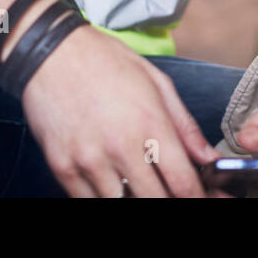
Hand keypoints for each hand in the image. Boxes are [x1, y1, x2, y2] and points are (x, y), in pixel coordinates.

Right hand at [20, 23, 219, 197]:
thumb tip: (206, 157)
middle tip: (170, 191)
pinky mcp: (62, 166)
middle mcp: (120, 146)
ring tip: (138, 183)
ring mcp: (89, 159)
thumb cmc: (104, 61)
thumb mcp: (156, 82)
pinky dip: (103, 196)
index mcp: (150, 122)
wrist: (50, 52)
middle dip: (168, 200)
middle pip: (155, 200)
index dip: (198, 198)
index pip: (182, 182)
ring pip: (120, 205)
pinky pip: (86, 201)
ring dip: (134, 197)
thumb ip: (185, 125)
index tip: (204, 198)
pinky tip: (111, 182)